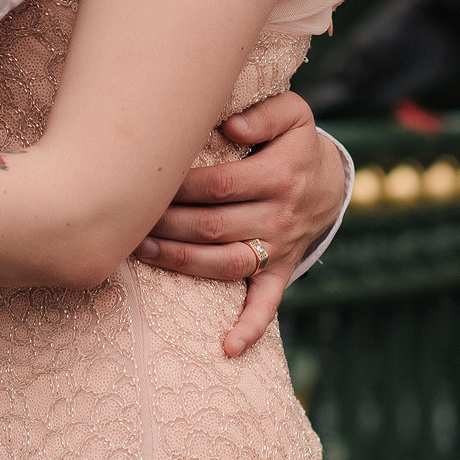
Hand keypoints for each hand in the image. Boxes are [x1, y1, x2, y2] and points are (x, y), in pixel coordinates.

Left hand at [131, 91, 346, 356]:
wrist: (330, 178)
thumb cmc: (294, 140)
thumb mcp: (292, 112)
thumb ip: (264, 114)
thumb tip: (231, 128)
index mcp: (278, 175)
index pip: (218, 185)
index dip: (179, 187)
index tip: (145, 180)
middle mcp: (278, 215)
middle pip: (213, 225)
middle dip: (167, 223)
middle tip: (128, 217)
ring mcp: (279, 248)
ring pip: (225, 263)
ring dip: (182, 262)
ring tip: (142, 252)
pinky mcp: (282, 271)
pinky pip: (266, 304)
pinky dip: (249, 328)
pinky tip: (226, 347)